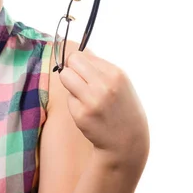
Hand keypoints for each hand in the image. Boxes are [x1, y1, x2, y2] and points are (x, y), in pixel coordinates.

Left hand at [59, 51, 149, 169]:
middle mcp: (104, 85)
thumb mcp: (120, 82)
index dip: (81, 64)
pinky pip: (68, 98)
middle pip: (71, 62)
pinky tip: (88, 111)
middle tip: (81, 82)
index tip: (85, 73)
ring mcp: (92, 100)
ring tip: (83, 95)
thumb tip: (79, 52)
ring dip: (70, 85)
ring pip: (65, 77)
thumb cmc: (122, 107)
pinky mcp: (81, 114)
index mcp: (115, 73)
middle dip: (73, 70)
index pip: (82, 55)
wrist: (128, 140)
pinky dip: (74, 103)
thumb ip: (100, 67)